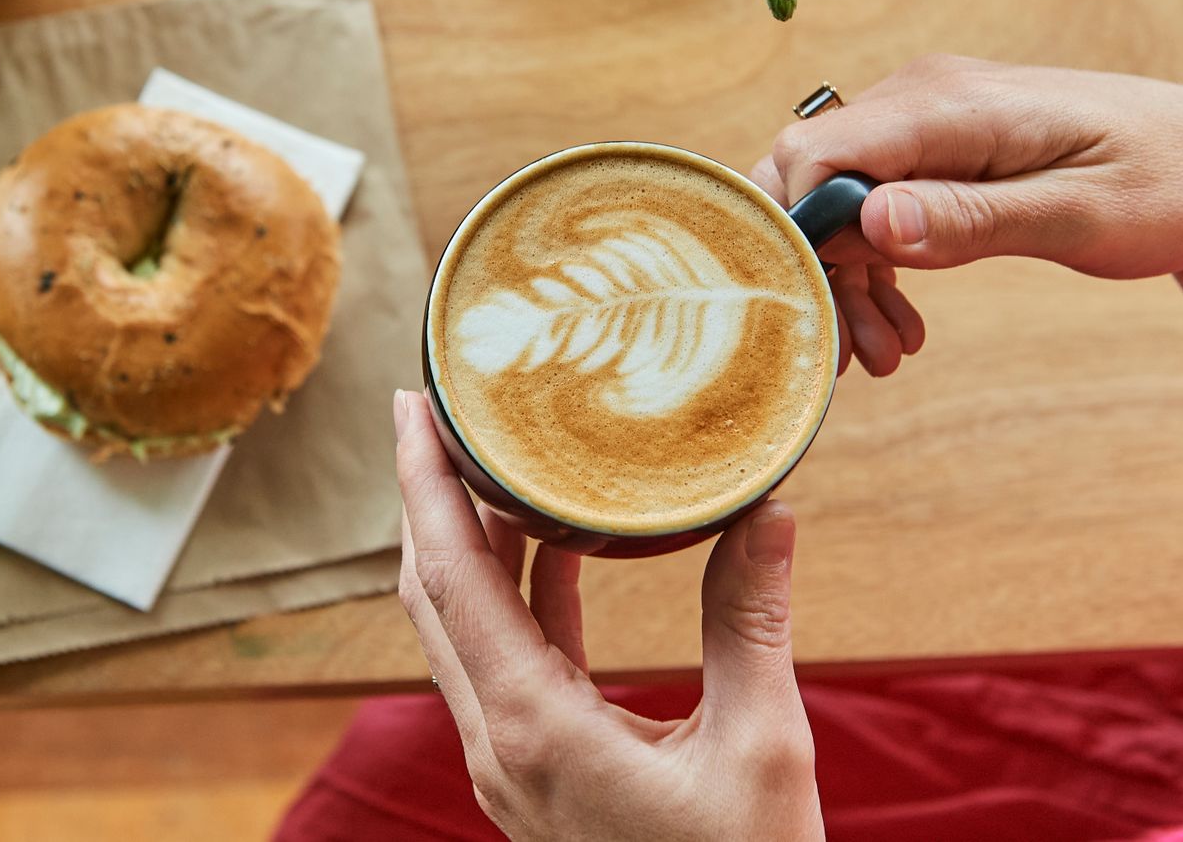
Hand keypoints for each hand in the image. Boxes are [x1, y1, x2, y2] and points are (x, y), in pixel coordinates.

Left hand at [391, 390, 823, 841]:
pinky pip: (508, 663)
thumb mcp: (762, 748)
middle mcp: (500, 743)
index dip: (425, 483)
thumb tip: (769, 510)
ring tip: (496, 458)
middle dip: (428, 496)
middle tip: (438, 407)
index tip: (413, 405)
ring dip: (471, 542)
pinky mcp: (541, 776)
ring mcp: (512, 765)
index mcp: (532, 728)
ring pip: (462, 629)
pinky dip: (521, 595)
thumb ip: (751, 624)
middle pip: (432, 595)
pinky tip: (557, 545)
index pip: (449, 578)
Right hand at [750, 55, 1182, 374]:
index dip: (791, 233)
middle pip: (809, 179)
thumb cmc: (1171, 186)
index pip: (815, 153)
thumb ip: (972, 220)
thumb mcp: (1081, 217)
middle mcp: (922, 98)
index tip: (812, 315)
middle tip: (851, 359)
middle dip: (814, 271)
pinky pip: (870, 204)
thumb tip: (868, 222)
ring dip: (845, 282)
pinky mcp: (935, 148)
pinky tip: (900, 325)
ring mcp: (925, 120)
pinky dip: (873, 267)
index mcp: (951, 106)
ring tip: (885, 358)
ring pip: (834, 200)